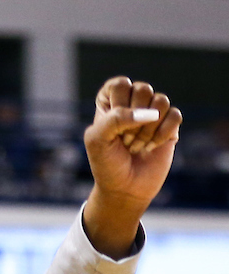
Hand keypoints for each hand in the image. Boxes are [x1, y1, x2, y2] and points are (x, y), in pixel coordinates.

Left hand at [82, 76, 181, 257]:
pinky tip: (151, 147)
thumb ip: (115, 119)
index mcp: (110, 102)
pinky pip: (175, 115)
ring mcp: (152, 114)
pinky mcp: (170, 126)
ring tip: (136, 146)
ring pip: (161, 101)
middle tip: (124, 140)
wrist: (124, 189)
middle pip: (143, 89)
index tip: (112, 126)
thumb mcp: (97, 140)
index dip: (118, 105)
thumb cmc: (106, 163)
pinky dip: (163, 133)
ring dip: (147, 128)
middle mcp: (132, 104)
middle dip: (132, 120)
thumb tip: (149, 112)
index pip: (120, 84)